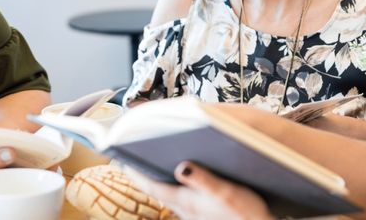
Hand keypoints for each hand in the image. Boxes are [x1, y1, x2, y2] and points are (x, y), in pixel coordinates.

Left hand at [125, 162, 272, 219]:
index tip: (119, 155)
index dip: (133, 171)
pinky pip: (181, 195)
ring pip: (168, 191)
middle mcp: (183, 207)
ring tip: (153, 158)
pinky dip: (175, 182)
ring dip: (159, 176)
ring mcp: (192, 211)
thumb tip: (180, 166)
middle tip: (132, 153)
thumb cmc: (246, 213)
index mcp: (184, 200)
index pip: (149, 184)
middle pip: (155, 187)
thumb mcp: (226, 192)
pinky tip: (182, 173)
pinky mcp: (202, 212)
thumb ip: (203, 179)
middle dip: (143, 171)